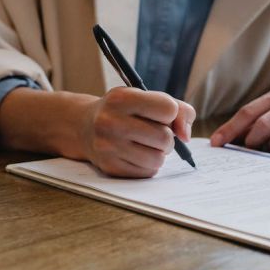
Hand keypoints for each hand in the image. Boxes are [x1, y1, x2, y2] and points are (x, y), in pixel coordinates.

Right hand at [0, 87, 194, 177]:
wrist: (83, 126)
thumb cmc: (123, 111)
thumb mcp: (145, 97)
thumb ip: (177, 109)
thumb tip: (186, 136)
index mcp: (122, 98)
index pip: (168, 109)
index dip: (171, 113)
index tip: (160, 115)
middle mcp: (111, 122)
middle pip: (165, 138)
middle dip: (167, 137)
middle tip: (155, 133)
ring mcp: (108, 146)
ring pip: (158, 159)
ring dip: (159, 153)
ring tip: (147, 144)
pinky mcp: (110, 167)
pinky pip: (147, 172)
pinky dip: (148, 165)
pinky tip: (137, 154)